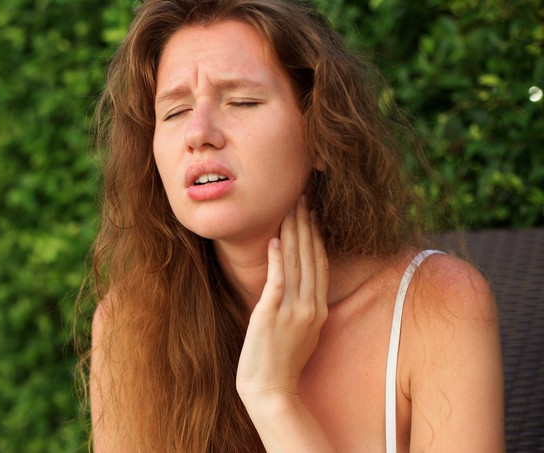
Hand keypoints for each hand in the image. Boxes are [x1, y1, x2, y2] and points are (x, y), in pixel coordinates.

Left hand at [236, 195, 328, 402]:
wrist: (271, 392)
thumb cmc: (280, 364)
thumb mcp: (300, 332)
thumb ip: (301, 307)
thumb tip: (295, 284)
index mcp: (318, 310)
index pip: (320, 264)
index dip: (316, 236)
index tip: (311, 213)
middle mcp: (310, 308)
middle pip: (310, 257)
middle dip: (305, 225)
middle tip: (300, 198)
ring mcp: (292, 312)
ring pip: (296, 263)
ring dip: (292, 233)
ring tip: (289, 209)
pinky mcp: (271, 316)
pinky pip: (277, 281)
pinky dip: (276, 259)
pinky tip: (273, 240)